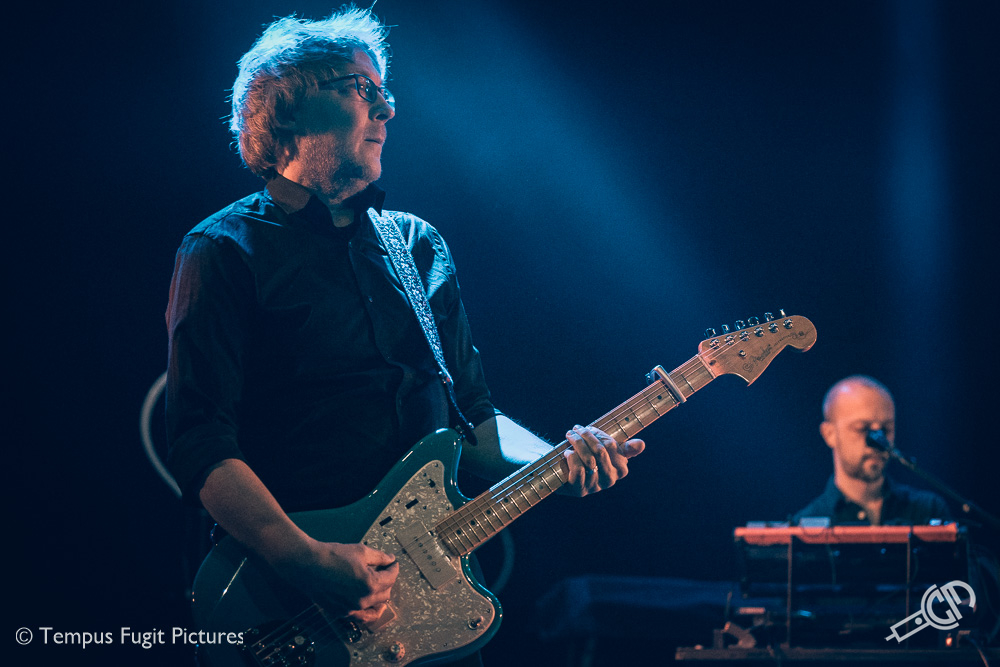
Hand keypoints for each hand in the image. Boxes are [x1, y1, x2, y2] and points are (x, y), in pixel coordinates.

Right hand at [274, 539, 399, 623]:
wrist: (308, 565)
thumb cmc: (332, 556)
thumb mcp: (361, 551)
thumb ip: (380, 557)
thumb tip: (390, 559)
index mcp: (370, 584)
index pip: (391, 578)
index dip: (394, 568)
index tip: (393, 563)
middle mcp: (362, 600)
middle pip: (385, 593)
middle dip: (388, 581)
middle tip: (385, 571)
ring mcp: (351, 609)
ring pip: (375, 607)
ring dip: (380, 596)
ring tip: (379, 587)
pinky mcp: (341, 612)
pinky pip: (361, 617)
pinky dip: (368, 611)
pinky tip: (369, 604)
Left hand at [560, 425, 643, 496]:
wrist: (564, 470)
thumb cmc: (587, 456)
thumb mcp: (606, 449)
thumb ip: (625, 447)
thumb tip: (641, 444)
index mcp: (620, 469)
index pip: (611, 445)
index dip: (599, 435)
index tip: (590, 429)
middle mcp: (610, 480)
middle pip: (600, 451)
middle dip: (586, 436)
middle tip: (576, 429)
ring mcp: (595, 486)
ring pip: (588, 459)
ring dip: (576, 443)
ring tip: (570, 437)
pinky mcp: (580, 490)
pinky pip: (578, 469)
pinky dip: (571, 457)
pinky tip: (567, 453)